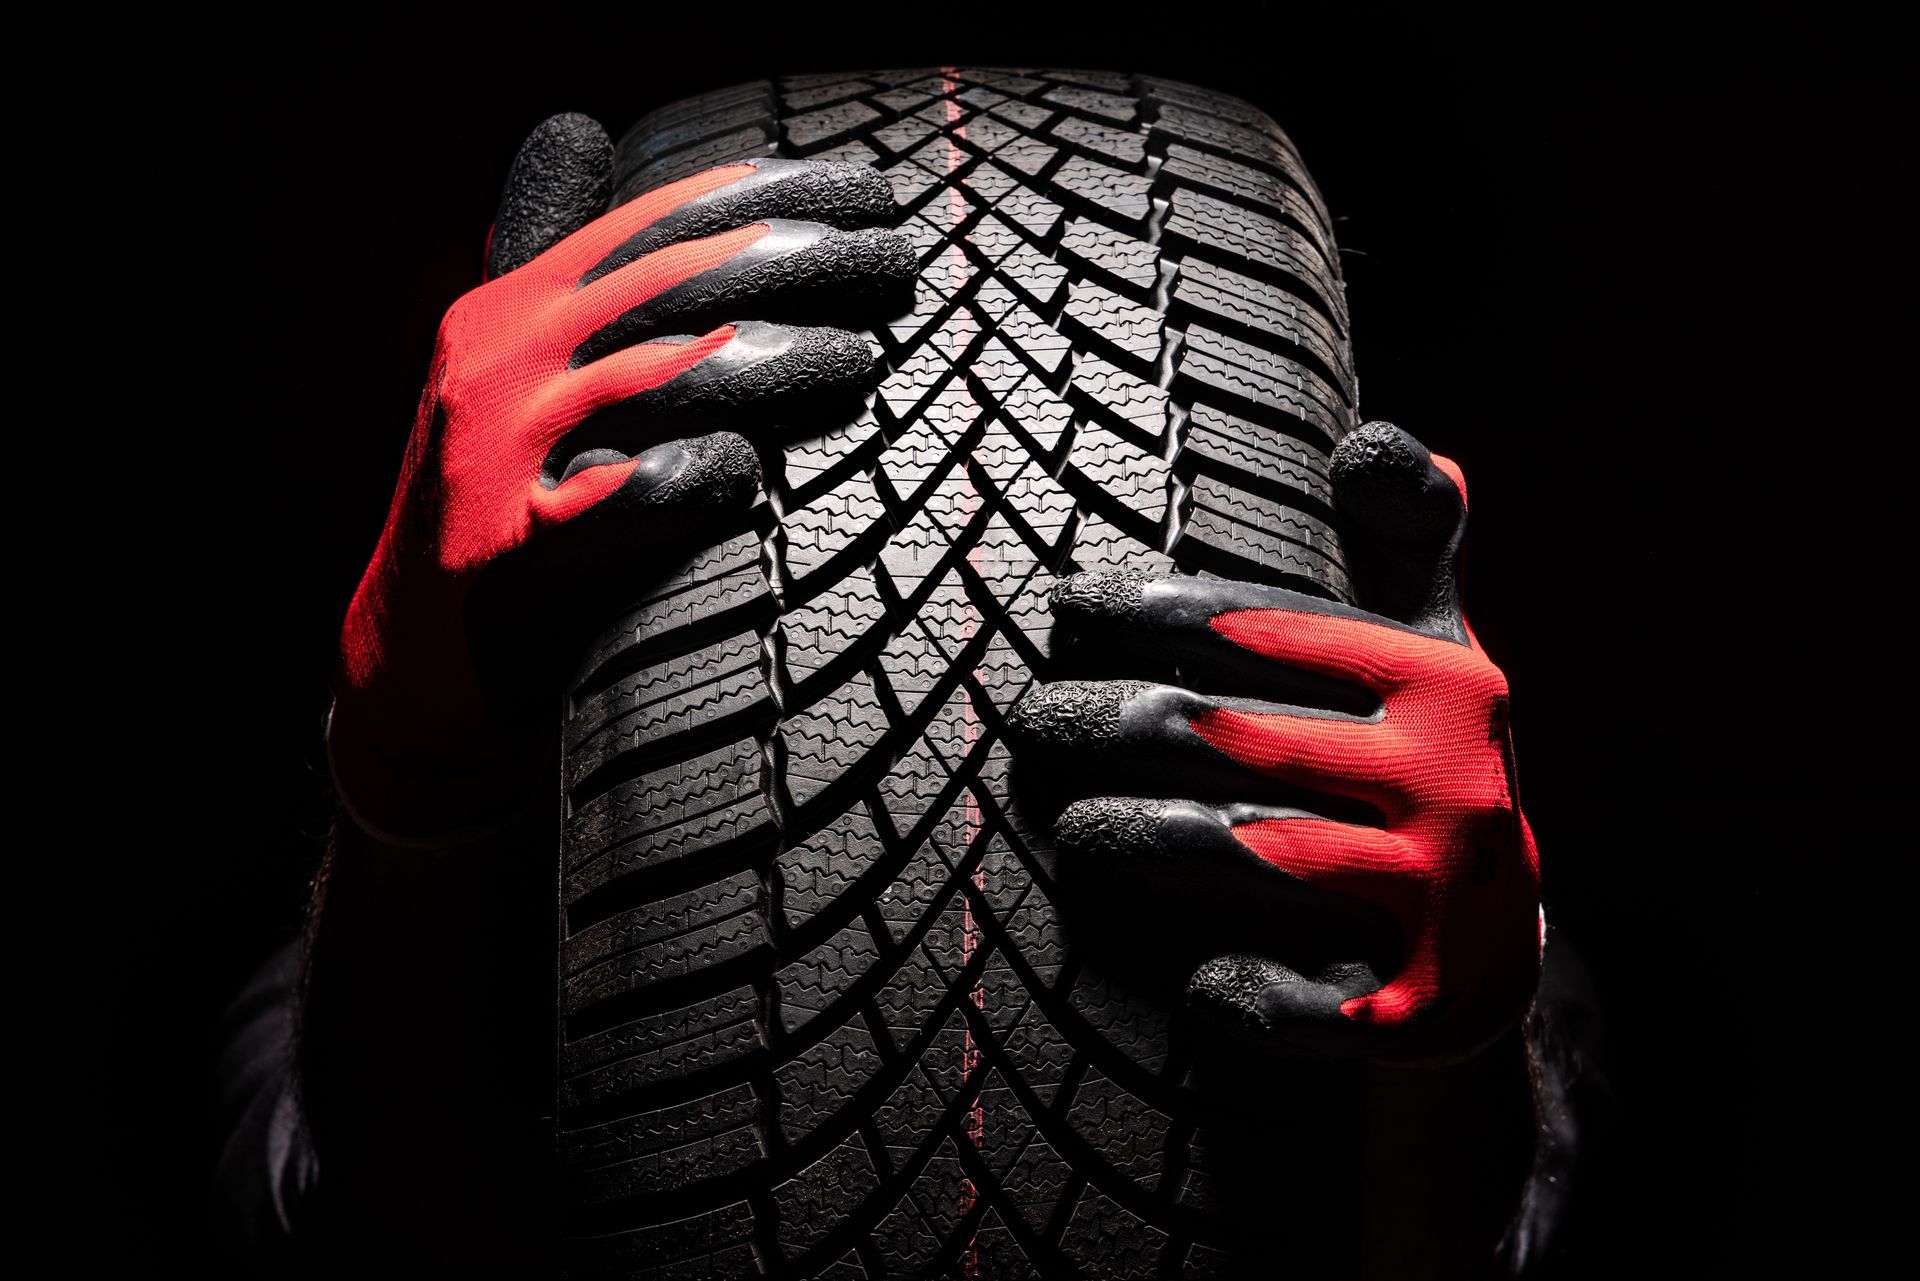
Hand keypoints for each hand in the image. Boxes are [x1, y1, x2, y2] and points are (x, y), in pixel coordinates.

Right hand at [328, 114, 912, 844]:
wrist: (414, 657)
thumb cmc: (503, 500)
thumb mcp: (509, 364)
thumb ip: (557, 262)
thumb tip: (577, 128)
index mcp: (514, 310)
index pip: (658, 223)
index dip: (774, 195)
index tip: (870, 193)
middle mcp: (506, 368)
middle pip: (681, 285)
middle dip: (807, 260)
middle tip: (900, 263)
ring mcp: (506, 460)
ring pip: (668, 378)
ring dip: (782, 358)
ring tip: (867, 358)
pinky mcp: (515, 558)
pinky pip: (631, 500)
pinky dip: (702, 476)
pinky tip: (761, 471)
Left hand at [1007, 422, 1541, 1062]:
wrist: (1494, 961)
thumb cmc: (1419, 775)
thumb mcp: (1434, 654)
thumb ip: (1406, 545)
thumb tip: (1376, 440)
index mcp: (1449, 682)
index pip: (1257, 628)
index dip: (1141, 610)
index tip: (1061, 608)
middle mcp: (1456, 782)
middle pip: (1214, 731)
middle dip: (1092, 721)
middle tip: (1027, 723)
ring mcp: (1443, 902)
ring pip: (1225, 847)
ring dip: (1117, 833)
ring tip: (1062, 822)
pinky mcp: (1423, 1014)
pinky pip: (1290, 1001)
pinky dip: (1229, 989)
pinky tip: (1189, 974)